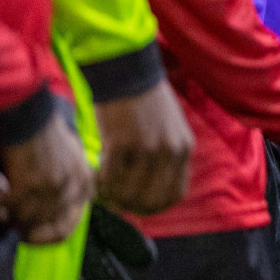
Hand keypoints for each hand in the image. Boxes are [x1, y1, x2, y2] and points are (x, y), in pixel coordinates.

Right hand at [0, 109, 93, 243]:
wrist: (30, 112)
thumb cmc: (44, 132)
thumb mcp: (68, 158)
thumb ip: (66, 185)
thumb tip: (50, 214)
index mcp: (85, 183)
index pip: (67, 227)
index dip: (43, 236)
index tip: (24, 234)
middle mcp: (72, 188)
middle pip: (44, 228)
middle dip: (21, 227)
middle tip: (4, 215)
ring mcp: (51, 189)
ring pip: (22, 220)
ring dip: (4, 212)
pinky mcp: (28, 185)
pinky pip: (4, 205)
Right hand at [93, 79, 193, 214]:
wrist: (129, 72)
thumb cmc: (146, 99)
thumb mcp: (170, 127)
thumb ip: (168, 154)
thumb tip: (153, 186)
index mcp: (184, 147)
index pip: (175, 194)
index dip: (155, 206)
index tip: (138, 207)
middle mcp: (170, 151)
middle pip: (151, 199)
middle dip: (131, 206)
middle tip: (116, 201)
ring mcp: (146, 148)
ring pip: (129, 193)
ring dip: (113, 196)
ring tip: (103, 189)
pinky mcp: (121, 143)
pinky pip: (109, 179)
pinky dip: (100, 184)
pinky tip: (95, 177)